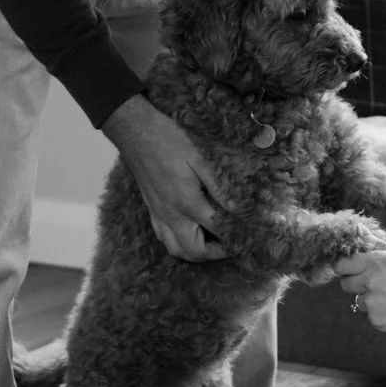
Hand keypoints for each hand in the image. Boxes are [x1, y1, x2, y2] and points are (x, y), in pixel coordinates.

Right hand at [102, 93, 227, 260]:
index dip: (234, 235)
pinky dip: (179, 243)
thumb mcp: (200, 158)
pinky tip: (192, 232)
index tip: (248, 235)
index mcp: (186, 201)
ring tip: (213, 242)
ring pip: (176, 250)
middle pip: (194, 251)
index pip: (216, 229)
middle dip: (215, 254)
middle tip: (232, 243)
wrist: (137, 133)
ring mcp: (158, 215)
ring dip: (196, 252)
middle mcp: (170, 214)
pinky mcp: (152, 211)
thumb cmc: (170, 140)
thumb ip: (220, 187)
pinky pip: (164, 239)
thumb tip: (239, 207)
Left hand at [333, 246, 385, 352]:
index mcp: (377, 262)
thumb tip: (359, 230)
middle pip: (346, 283)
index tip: (355, 267)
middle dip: (357, 282)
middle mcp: (370, 282)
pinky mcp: (377, 321)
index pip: (341, 264)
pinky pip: (371, 315)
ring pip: (360, 300)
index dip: (346, 265)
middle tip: (381, 282)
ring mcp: (372, 304)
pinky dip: (382, 313)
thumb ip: (380, 245)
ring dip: (372, 298)